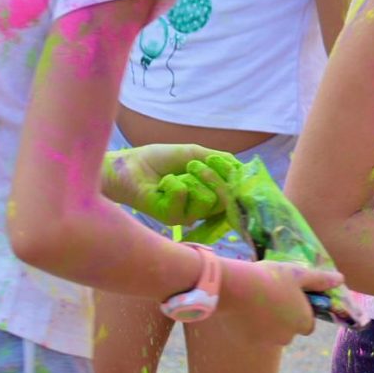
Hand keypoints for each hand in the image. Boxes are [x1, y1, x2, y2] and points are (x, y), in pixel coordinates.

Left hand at [103, 142, 240, 226]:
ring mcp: (187, 216)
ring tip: (175, 175)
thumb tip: (243, 168)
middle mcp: (201, 209)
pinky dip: (173, 183)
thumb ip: (220, 160)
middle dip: (212, 176)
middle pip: (224, 199)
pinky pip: (184, 197)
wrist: (131, 166)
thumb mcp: (194, 153)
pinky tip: (162, 185)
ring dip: (192, 179)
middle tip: (194, 165)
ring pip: (208, 200)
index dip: (233, 181)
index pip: (233, 195)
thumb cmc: (160, 160)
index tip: (226, 166)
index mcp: (209, 194)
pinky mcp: (172, 219)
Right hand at [215, 256, 343, 346]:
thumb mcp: (298, 274)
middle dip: (283, 318)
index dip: (301, 311)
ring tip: (255, 300)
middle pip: (289, 330)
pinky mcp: (247, 342)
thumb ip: (320, 279)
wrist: (234, 288)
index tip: (290, 297)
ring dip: (266, 323)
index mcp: (302, 322)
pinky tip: (243, 309)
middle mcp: (287, 337)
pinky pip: (253, 335)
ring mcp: (266, 342)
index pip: (308, 323)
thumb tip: (340, 279)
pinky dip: (250, 326)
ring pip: (270, 333)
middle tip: (271, 296)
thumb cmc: (270, 278)